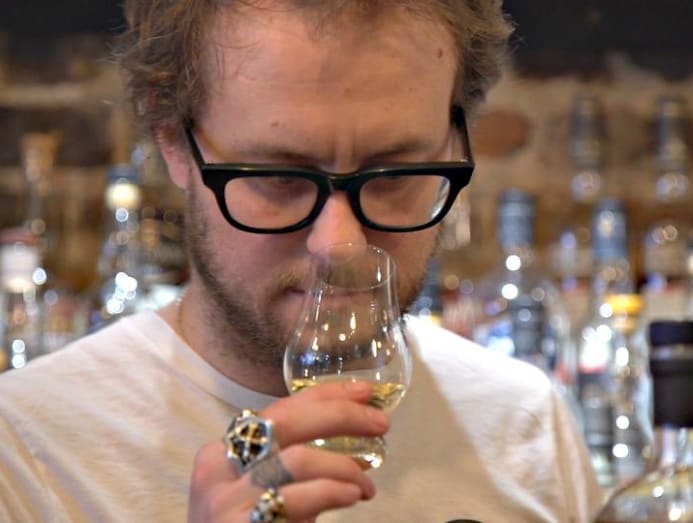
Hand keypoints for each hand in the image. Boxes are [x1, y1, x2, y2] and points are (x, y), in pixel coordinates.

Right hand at [187, 381, 387, 521]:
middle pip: (288, 421)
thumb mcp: (259, 491)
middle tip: (380, 423)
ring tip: (365, 486)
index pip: (280, 409)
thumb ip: (289, 464)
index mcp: (222, 451)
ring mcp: (226, 500)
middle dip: (341, 415)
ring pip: (298, 459)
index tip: (364, 391)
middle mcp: (218, 469)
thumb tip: (352, 436)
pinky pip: (295, 499)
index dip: (326, 394)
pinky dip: (332, 491)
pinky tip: (352, 496)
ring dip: (343, 467)